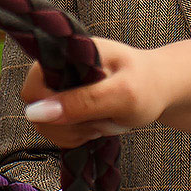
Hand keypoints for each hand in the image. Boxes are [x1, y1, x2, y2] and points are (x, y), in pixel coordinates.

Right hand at [20, 38, 167, 145]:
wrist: (159, 88)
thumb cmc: (146, 86)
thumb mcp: (122, 95)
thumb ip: (82, 102)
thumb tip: (35, 113)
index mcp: (68, 54)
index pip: (32, 87)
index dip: (51, 108)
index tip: (83, 115)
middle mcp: (58, 68)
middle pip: (36, 111)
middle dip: (68, 124)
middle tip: (100, 121)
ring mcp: (61, 87)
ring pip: (46, 124)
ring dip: (75, 132)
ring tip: (103, 122)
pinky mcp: (67, 103)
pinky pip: (57, 131)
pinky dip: (76, 136)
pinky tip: (97, 127)